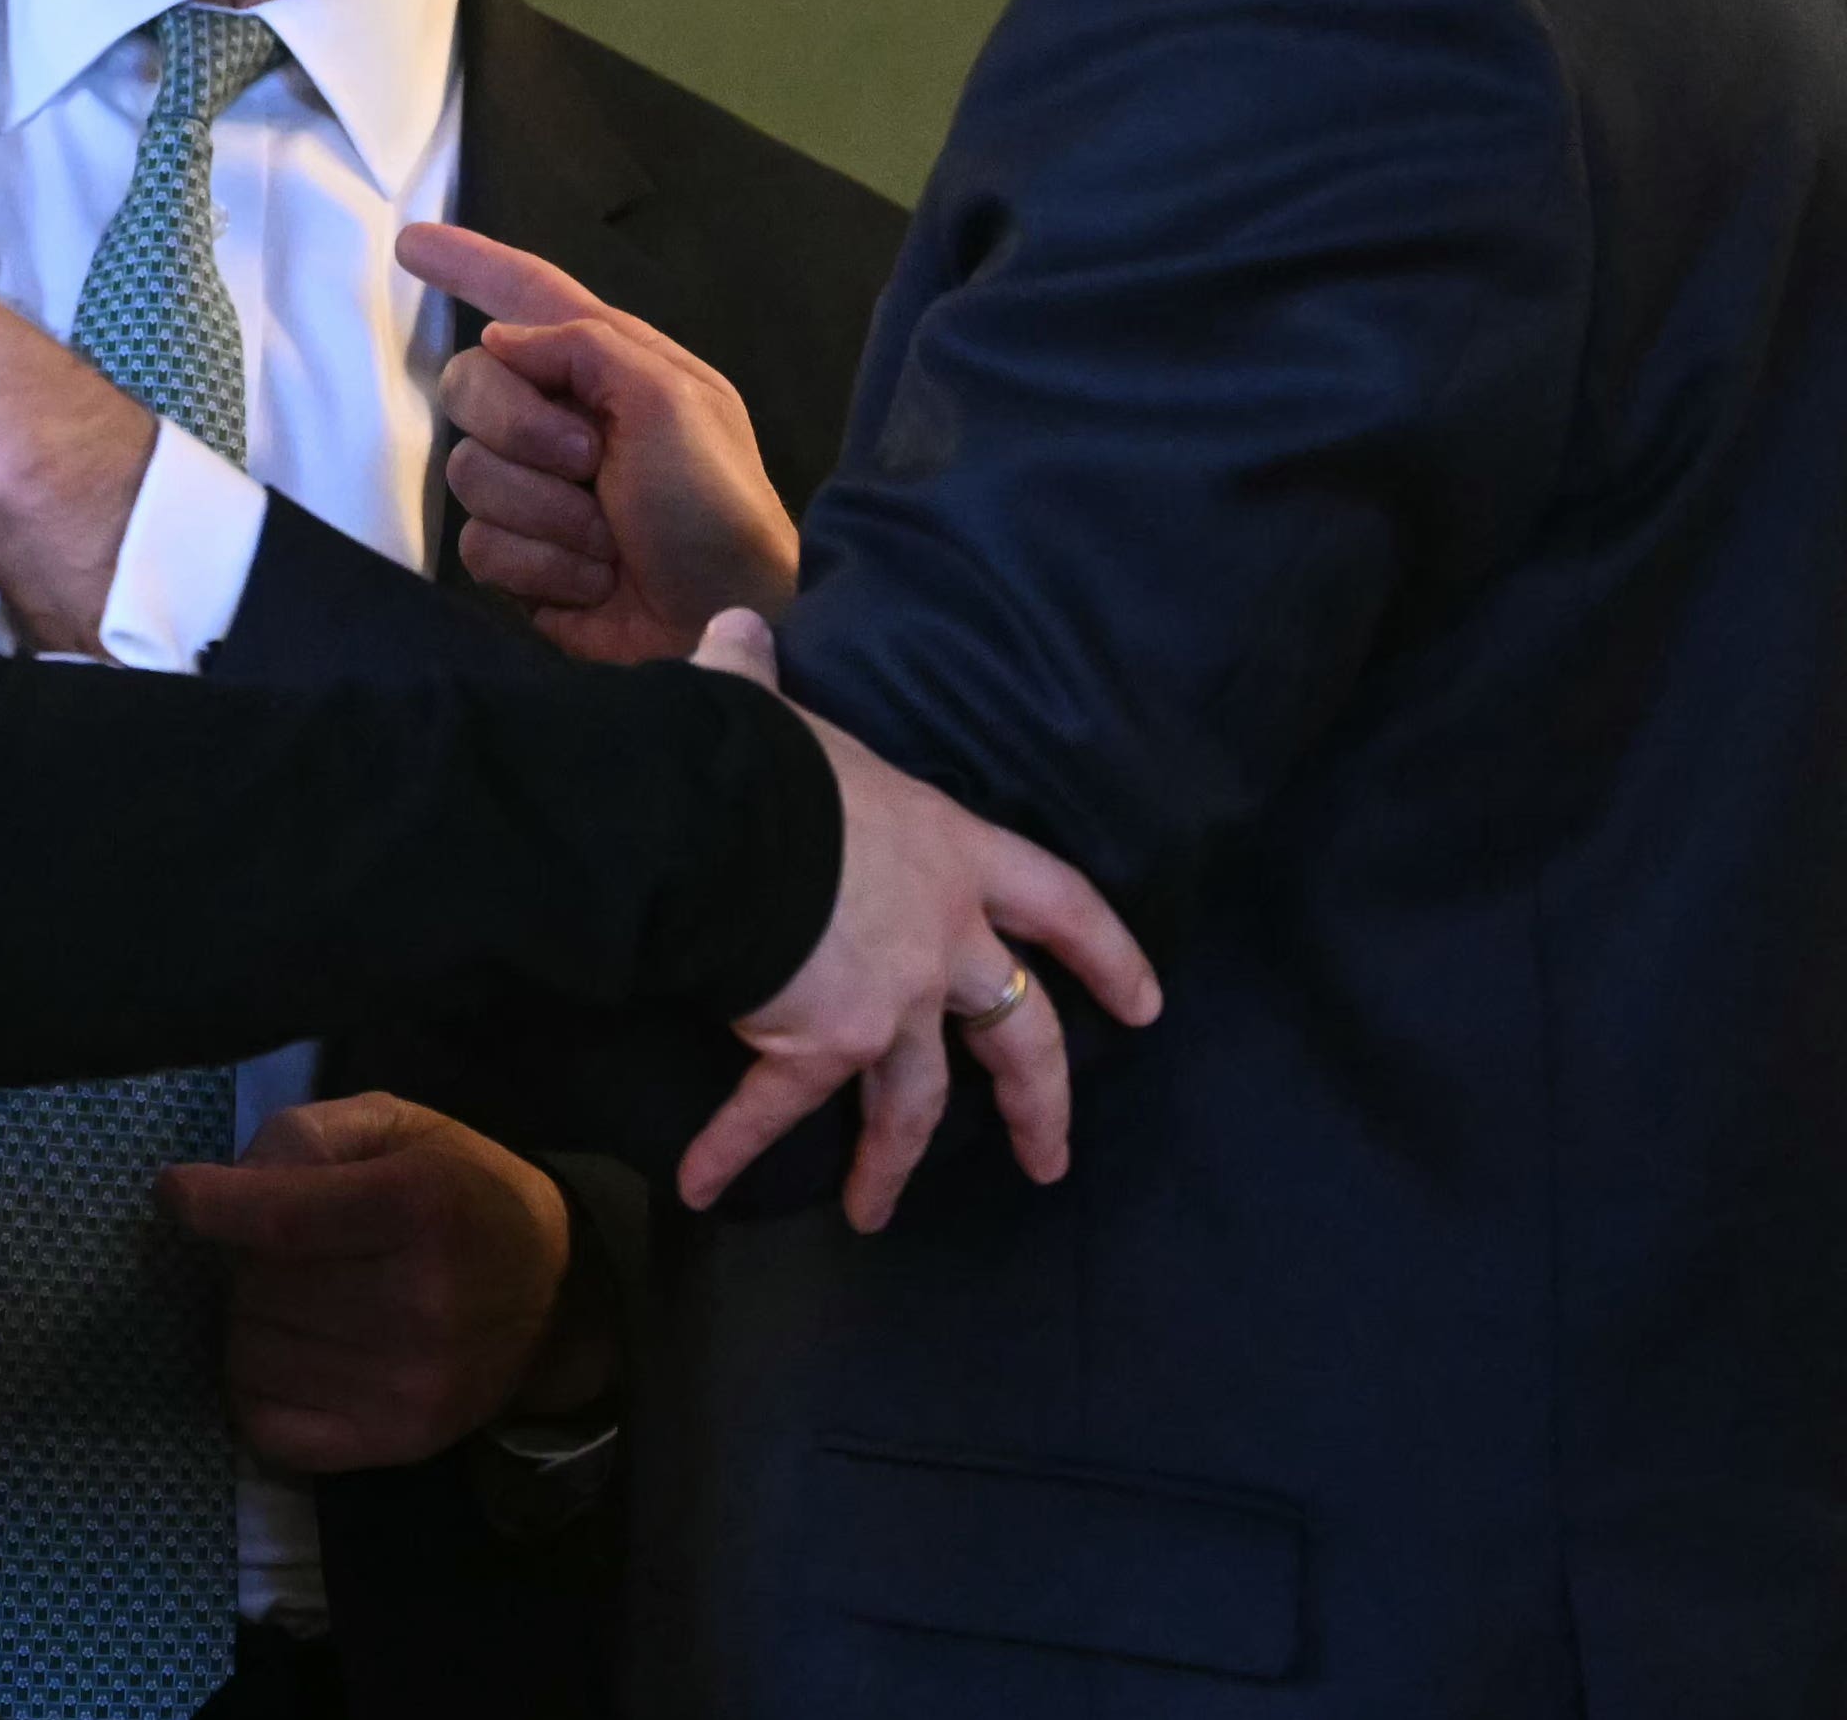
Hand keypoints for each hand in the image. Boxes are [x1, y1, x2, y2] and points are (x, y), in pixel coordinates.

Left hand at [160, 1094, 596, 1473]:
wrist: (557, 1294)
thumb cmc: (461, 1192)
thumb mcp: (396, 1126)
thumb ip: (306, 1135)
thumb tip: (218, 1188)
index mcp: (421, 1209)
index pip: (281, 1220)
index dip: (210, 1206)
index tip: (175, 1194)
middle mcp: (420, 1305)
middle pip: (258, 1288)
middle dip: (245, 1260)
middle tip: (281, 1248)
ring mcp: (407, 1386)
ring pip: (250, 1355)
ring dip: (251, 1321)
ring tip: (297, 1299)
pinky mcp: (394, 1444)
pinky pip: (265, 1424)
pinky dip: (257, 1385)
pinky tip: (295, 1352)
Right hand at [403, 224, 798, 662]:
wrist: (728, 619)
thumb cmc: (715, 502)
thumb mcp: (672, 401)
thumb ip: (585, 349)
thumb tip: (499, 340)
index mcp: (608, 364)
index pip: (527, 295)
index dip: (471, 264)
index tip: (411, 243)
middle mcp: (563, 416)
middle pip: (470, 386)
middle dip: (523, 429)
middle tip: (591, 461)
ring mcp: (536, 490)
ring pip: (469, 474)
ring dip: (548, 515)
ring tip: (610, 540)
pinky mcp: (521, 557)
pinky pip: (479, 546)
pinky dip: (544, 567)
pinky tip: (593, 581)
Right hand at [687, 611, 1163, 1227]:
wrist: (730, 823)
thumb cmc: (773, 760)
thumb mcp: (778, 712)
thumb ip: (763, 678)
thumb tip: (738, 632)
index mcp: (953, 854)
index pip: (1060, 904)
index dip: (1108, 955)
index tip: (1147, 1008)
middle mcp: (941, 940)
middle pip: (1018, 1034)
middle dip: (1037, 1102)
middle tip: (1050, 1161)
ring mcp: (887, 1002)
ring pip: (912, 1102)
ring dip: (891, 1162)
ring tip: (876, 1214)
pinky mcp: (818, 1045)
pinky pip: (774, 1109)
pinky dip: (733, 1146)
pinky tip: (699, 1185)